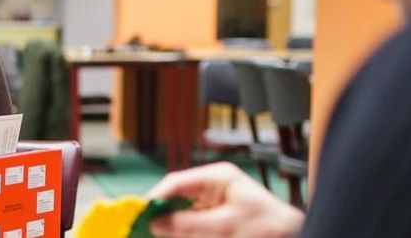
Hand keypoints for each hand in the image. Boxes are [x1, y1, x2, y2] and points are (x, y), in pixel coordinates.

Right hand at [146, 162, 304, 237]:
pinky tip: (173, 237)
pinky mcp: (219, 222)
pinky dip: (184, 234)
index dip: (156, 199)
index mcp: (217, 178)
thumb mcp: (225, 226)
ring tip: (156, 234)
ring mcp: (216, 205)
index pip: (176, 183)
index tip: (140, 215)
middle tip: (144, 229)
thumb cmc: (270, 228)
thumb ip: (188, 224)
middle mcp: (214, 188)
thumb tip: (157, 222)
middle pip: (177, 199)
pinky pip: (194, 226)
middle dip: (161, 215)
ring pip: (183, 215)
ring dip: (171, 227)